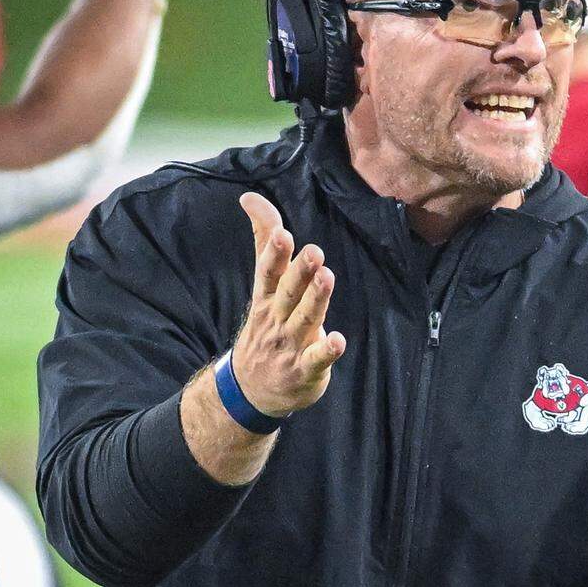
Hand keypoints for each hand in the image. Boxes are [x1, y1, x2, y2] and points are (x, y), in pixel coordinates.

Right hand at [231, 192, 345, 416]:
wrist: (249, 389)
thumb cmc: (264, 327)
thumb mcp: (262, 286)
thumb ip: (263, 240)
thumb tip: (250, 197)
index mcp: (267, 298)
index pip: (268, 272)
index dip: (275, 254)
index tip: (283, 235)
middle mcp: (277, 319)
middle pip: (288, 293)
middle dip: (300, 272)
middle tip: (314, 251)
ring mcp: (290, 345)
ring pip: (305, 319)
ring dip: (316, 299)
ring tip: (327, 277)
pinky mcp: (305, 369)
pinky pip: (316, 359)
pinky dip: (327, 350)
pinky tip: (338, 340)